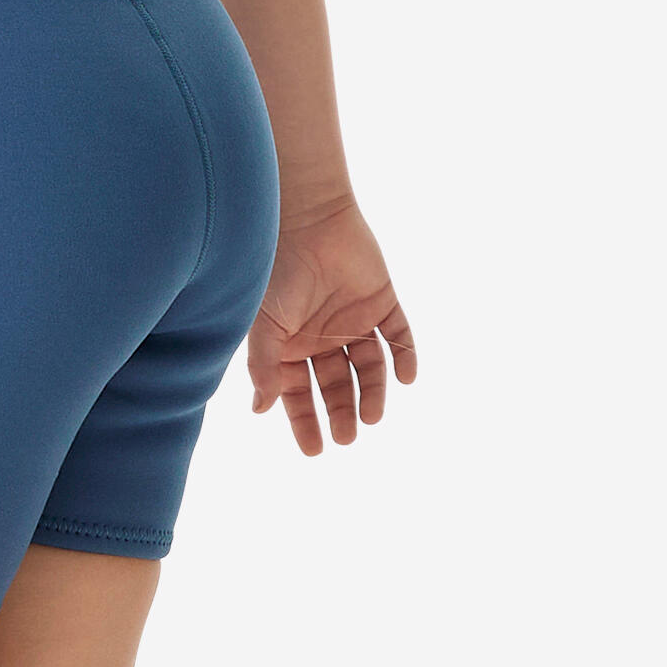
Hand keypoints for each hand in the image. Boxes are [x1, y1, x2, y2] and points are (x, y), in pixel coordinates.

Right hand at [248, 200, 415, 455]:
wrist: (309, 218)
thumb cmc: (277, 269)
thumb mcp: (264, 323)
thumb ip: (262, 365)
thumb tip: (260, 410)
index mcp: (291, 345)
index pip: (299, 393)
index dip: (305, 421)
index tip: (315, 449)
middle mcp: (322, 337)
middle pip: (335, 386)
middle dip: (340, 413)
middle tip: (345, 438)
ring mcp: (354, 320)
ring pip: (369, 367)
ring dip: (372, 393)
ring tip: (371, 418)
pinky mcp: (383, 301)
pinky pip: (399, 336)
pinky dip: (406, 357)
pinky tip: (406, 378)